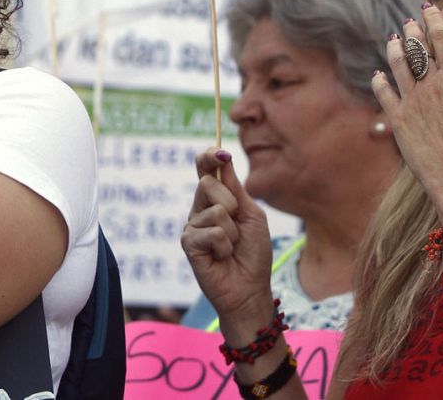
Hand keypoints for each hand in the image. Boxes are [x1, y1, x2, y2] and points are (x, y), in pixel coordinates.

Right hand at [180, 150, 276, 334]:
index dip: (208, 157)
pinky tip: (222, 257)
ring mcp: (192, 226)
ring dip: (232, 231)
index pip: (204, 169)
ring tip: (231, 247)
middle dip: (230, 203)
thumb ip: (235, 189)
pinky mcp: (189, 243)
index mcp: (216, 199)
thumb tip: (223, 159)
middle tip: (237, 226)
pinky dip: (225, 245)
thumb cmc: (253, 253)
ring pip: (214, 210)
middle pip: (207, 183)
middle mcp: (200, 209)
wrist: (251, 287)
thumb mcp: (251, 215)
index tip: (220, 154)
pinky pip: (212, 232)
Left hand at [372, 5, 442, 216]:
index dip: (434, 20)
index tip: (428, 9)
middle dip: (412, 31)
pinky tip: (379, 73)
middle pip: (418, 48)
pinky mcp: (397, 118)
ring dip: (395, 48)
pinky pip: (383, 91)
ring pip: (397, 64)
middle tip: (408, 22)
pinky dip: (379, 79)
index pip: (442, 40)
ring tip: (394, 39)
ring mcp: (412, 100)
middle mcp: (432, 85)